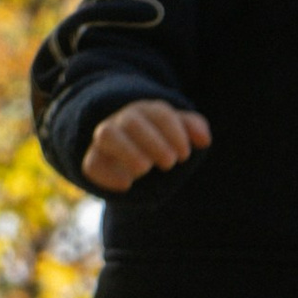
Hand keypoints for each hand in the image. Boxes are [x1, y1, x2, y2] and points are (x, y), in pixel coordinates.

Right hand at [84, 99, 209, 193]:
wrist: (128, 152)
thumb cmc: (159, 140)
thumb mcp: (177, 130)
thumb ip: (192, 128)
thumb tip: (205, 140)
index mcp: (146, 112)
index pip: (159, 113)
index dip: (174, 132)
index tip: (185, 154)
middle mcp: (123, 121)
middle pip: (132, 121)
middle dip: (154, 141)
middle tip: (170, 162)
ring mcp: (106, 141)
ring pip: (106, 134)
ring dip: (128, 150)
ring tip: (145, 168)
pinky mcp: (94, 161)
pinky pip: (91, 164)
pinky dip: (107, 175)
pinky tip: (127, 185)